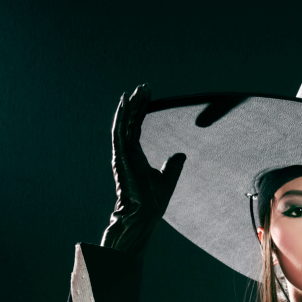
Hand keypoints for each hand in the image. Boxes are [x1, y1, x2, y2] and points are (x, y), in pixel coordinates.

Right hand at [101, 84, 184, 253]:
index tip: (147, 96)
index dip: (141, 111)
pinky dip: (122, 115)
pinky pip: (119, 130)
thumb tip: (182, 154)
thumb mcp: (168, 179)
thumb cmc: (154, 202)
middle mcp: (126, 152)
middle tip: (144, 87)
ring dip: (130, 105)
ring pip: (124, 122)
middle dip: (136, 103)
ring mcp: (122, 153)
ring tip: (137, 89)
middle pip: (130, 121)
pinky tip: (126, 101)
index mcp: (136, 156)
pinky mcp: (120, 155)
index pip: (137, 127)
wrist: (144, 214)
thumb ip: (173, 166)